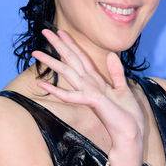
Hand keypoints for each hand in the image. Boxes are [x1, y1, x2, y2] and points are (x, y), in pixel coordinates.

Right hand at [31, 28, 144, 149]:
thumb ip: (117, 73)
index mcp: (97, 82)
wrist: (130, 135)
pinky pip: (71, 96)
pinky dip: (57, 90)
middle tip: (44, 30)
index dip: (72, 44)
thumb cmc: (127, 116)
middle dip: (58, 45)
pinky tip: (42, 85)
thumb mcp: (124, 90)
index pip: (82, 58)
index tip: (61, 31)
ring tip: (35, 52)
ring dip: (51, 62)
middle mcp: (89, 86)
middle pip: (71, 61)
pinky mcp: (91, 103)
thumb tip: (111, 55)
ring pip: (67, 73)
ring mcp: (88, 94)